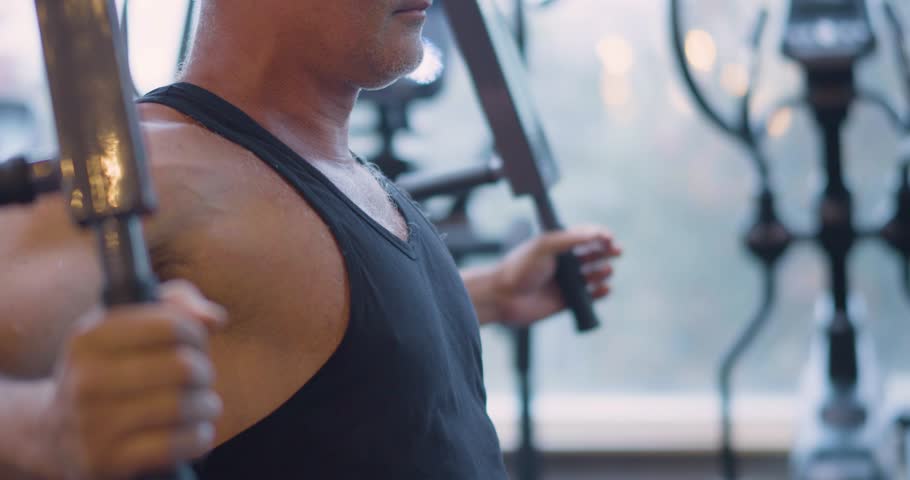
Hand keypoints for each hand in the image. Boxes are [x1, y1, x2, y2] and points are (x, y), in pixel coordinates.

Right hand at [42, 280, 226, 479]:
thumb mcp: (130, 327)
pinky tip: (196, 432)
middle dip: (204, 373)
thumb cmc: (112, 369)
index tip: (194, 346)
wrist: (56, 436)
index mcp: (89, 337)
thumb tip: (215, 318)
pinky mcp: (105, 461)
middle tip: (201, 381)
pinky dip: (199, 437)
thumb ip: (177, 304)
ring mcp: (91, 423)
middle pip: (182, 367)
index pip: (171, 325)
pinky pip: (174, 444)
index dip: (196, 335)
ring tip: (204, 406)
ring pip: (181, 405)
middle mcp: (85, 379)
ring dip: (207, 406)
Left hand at [493, 226, 620, 326]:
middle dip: (607, 251)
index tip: (608, 237)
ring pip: (594, 275)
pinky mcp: (567, 301)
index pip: (584, 236)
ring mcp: (566, 282)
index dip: (599, 235)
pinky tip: (605, 288)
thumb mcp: (544, 246)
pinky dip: (601, 293)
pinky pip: (590, 297)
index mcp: (557, 245)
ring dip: (604, 271)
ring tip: (605, 270)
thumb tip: (595, 233)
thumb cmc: (519, 268)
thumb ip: (570, 239)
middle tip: (617, 251)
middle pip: (593, 254)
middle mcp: (563, 263)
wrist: (503, 297)